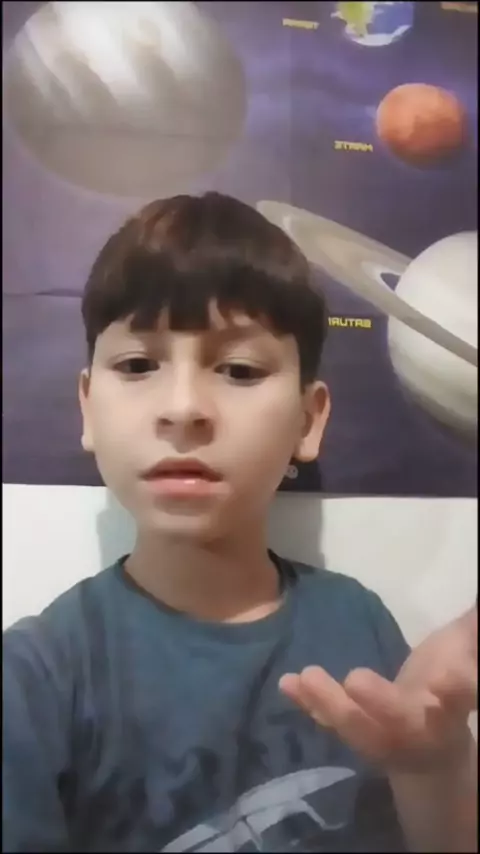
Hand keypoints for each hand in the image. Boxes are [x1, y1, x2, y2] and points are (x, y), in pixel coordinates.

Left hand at [279, 605, 476, 774]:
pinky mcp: (357, 735)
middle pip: (403, 722)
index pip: (460, 697)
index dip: (457, 688)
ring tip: (306, 676)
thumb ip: (472, 628)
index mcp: (452, 706)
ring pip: (360, 729)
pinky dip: (309, 705)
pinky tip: (286, 683)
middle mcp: (422, 728)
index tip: (450, 677)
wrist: (433, 749)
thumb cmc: (451, 685)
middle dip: (381, 704)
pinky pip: (332, 722)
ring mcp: (386, 739)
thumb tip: (477, 600)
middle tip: (355, 679)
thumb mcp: (466, 653)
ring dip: (331, 704)